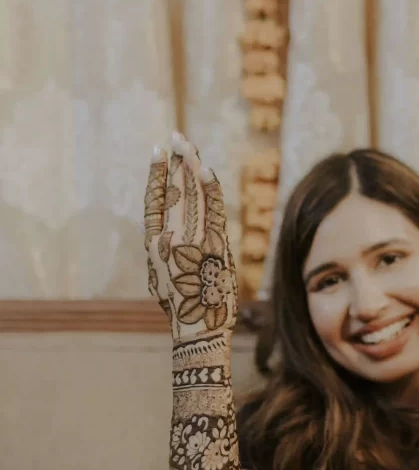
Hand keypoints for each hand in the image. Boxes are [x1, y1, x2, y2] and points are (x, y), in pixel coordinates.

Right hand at [143, 133, 237, 344]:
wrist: (197, 331)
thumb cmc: (182, 310)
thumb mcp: (163, 279)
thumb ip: (164, 253)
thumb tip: (166, 236)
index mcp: (154, 247)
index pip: (153, 202)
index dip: (155, 176)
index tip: (157, 153)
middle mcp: (169, 241)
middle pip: (173, 192)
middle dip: (175, 162)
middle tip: (177, 137)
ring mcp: (191, 243)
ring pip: (191, 197)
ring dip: (192, 168)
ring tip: (190, 146)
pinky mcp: (213, 247)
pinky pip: (212, 211)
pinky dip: (210, 189)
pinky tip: (206, 170)